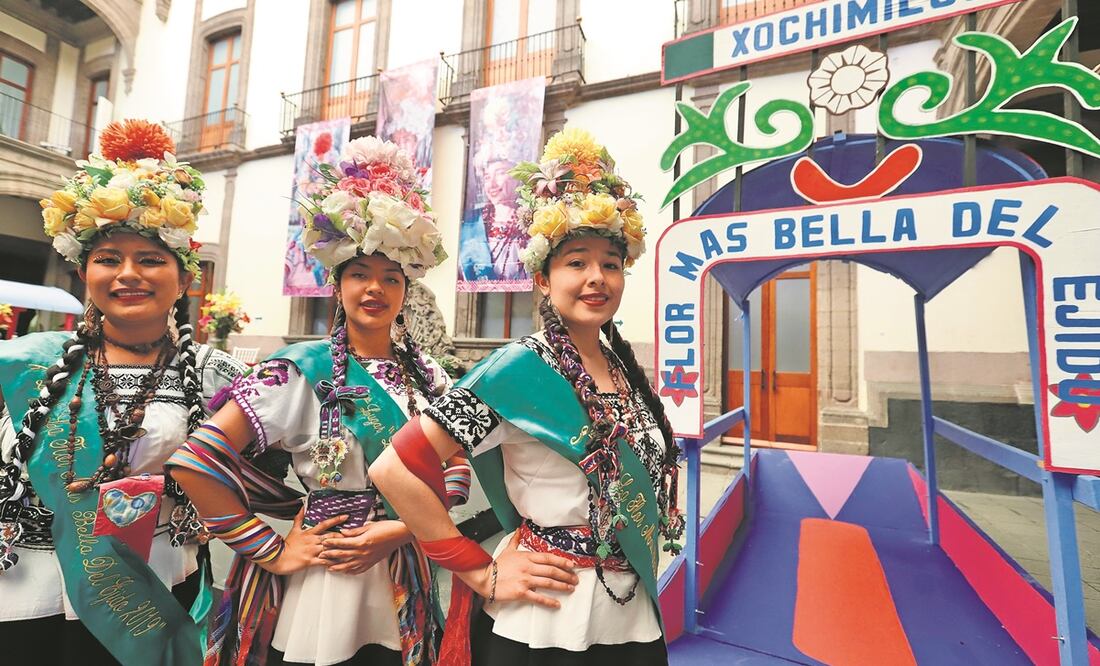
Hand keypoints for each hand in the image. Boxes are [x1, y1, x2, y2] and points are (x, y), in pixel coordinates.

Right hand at [260, 507, 346, 574]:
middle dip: (343, 536)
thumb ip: (299, 518)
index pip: (325, 524)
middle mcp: (313, 541)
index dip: (336, 520)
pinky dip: (333, 562)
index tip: (346, 516)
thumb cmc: (287, 545)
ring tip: (352, 548)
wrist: (278, 558)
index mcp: (310, 533)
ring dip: (340, 549)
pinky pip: (324, 561)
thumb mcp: (294, 530)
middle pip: (331, 537)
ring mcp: (312, 551)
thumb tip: (302, 507)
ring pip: (330, 549)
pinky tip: (341, 563)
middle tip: (354, 534)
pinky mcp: (311, 561)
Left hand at [321, 520, 411, 574]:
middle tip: (321, 555)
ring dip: (337, 567)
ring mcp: (367, 560)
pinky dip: (350, 571)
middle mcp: (363, 553)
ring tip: (328, 567)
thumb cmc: (387, 528)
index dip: (331, 542)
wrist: (400, 535)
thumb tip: (343, 532)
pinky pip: (358, 570)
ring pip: (348, 566)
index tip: (324, 542)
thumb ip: (354, 531)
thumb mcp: (369, 526)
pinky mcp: (371, 563)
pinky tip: (345, 571)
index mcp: (361, 542)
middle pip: (342, 555)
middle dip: (330, 555)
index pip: (342, 543)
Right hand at [457, 531, 578, 608]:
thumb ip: (515, 540)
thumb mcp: (507, 550)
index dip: (562, 561)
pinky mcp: (521, 592)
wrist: (484, 577)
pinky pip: (538, 597)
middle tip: (575, 579)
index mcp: (527, 557)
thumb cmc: (496, 566)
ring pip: (548, 582)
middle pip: (552, 570)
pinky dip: (549, 601)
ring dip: (562, 586)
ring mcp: (525, 580)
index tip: (572, 565)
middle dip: (566, 575)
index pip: (549, 558)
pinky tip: (557, 604)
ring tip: (570, 588)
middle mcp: (528, 567)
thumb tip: (518, 530)